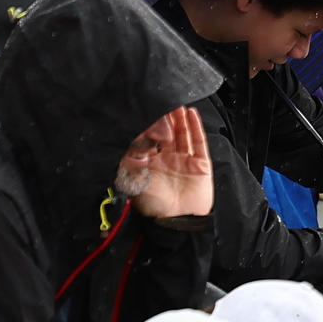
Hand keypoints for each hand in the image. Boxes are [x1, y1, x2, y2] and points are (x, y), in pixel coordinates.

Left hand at [119, 102, 214, 219]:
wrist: (177, 222)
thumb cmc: (153, 205)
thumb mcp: (134, 181)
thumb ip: (129, 161)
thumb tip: (122, 140)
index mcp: (151, 162)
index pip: (149, 137)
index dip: (148, 124)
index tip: (145, 108)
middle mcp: (168, 158)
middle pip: (167, 132)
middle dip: (164, 117)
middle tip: (161, 99)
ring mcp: (185, 160)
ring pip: (182, 134)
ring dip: (179, 118)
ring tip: (176, 101)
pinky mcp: (200, 165)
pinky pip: (198, 143)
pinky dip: (195, 127)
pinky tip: (191, 113)